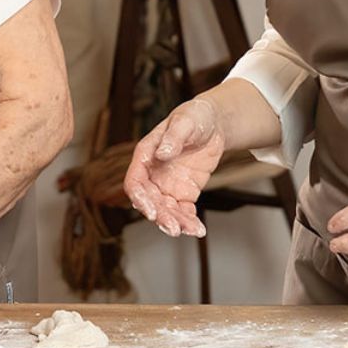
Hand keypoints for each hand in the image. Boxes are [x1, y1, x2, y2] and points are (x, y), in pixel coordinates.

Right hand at [124, 98, 224, 236]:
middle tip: (173, 228)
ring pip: (165, 210)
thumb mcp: (185, 122)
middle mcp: (153, 174)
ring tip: (192, 230)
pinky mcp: (183, 192)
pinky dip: (188, 221)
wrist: (213, 124)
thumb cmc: (194, 117)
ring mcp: (167, 185)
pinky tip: (198, 228)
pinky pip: (182, 211)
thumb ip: (172, 138)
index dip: (139, 198)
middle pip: (149, 201)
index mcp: (145, 156)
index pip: (134, 182)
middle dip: (160, 216)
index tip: (150, 211)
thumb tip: (162, 153)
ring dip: (175, 222)